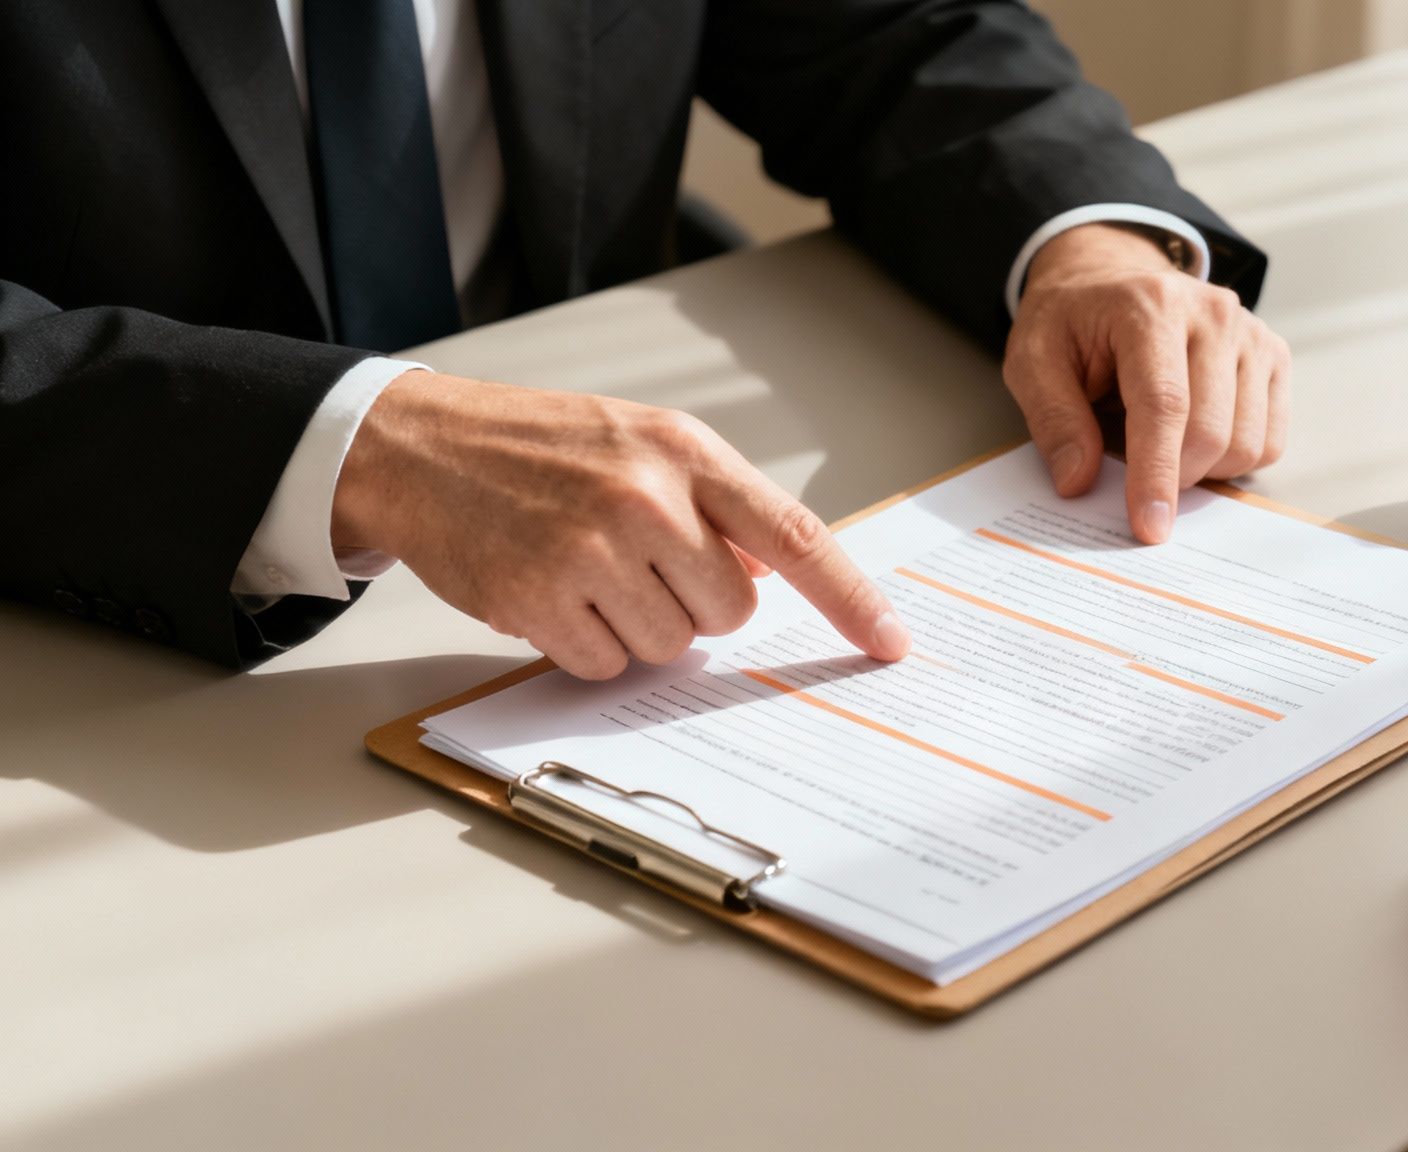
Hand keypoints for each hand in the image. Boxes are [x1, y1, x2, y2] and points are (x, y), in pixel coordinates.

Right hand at [332, 371, 910, 679]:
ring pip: (671, 646)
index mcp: (687, 453)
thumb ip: (717, 502)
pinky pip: (606, 665)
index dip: (851, 599)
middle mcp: (646, 499)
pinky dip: (587, 645)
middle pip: (732, 612)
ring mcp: (591, 552)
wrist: (423, 445)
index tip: (890, 643)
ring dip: (639, 627)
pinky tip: (555, 594)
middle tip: (643, 564)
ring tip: (589, 570)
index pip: (796, 537)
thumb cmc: (543, 446)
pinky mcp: (539, 601)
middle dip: (697, 604)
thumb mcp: (643, 441)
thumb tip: (777, 574)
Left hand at [1005, 223, 1290, 542]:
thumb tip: (1079, 482)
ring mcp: (1250, 333)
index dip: (1156, 474)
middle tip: (1133, 469)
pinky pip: (1269, 441)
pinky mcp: (1272, 355)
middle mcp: (1213, 313)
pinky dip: (1232, 459)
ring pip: (1247, 444)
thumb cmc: (1072, 324)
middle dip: (1173, 477)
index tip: (1149, 527)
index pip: (1164, 404)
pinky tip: (1195, 436)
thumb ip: (1054, 420)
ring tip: (1161, 440)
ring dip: (1203, 469)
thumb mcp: (1033, 360)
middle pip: (1211, 432)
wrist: (1110, 281)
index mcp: (1150, 306)